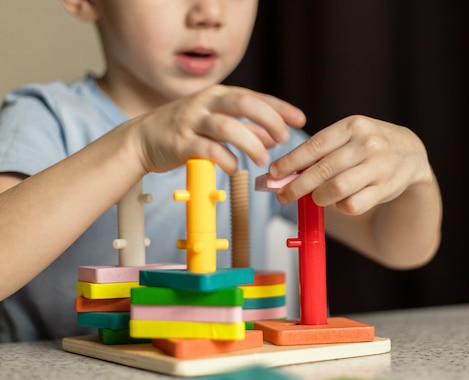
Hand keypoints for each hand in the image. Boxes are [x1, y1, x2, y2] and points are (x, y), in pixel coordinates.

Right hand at [121, 85, 305, 174]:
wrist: (141, 139)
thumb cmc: (184, 130)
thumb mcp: (217, 122)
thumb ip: (246, 127)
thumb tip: (274, 136)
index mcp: (218, 95)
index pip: (255, 97)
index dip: (280, 108)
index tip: (300, 120)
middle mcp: (205, 103)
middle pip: (243, 104)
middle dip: (269, 120)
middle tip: (284, 139)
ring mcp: (191, 121)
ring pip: (227, 127)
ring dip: (250, 143)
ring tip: (263, 159)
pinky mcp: (180, 142)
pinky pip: (208, 150)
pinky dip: (226, 159)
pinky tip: (236, 168)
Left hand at [269, 115, 433, 214]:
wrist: (410, 154)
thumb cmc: (367, 146)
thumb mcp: (348, 137)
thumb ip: (320, 151)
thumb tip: (282, 173)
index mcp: (353, 126)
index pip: (315, 146)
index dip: (290, 162)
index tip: (273, 173)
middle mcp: (367, 144)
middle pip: (322, 170)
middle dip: (297, 186)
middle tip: (282, 195)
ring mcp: (378, 167)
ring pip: (337, 189)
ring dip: (318, 198)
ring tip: (314, 198)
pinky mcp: (385, 188)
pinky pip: (353, 205)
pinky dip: (341, 207)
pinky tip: (340, 201)